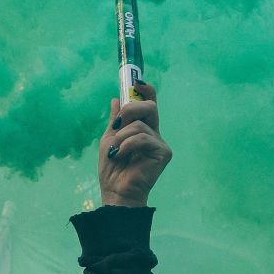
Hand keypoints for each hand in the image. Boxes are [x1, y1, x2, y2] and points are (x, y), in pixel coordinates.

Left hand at [98, 81, 170, 206]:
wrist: (116, 191)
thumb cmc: (112, 169)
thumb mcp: (109, 139)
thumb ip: (115, 121)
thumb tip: (115, 99)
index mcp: (143, 129)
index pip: (149, 105)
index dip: (146, 91)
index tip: (137, 82)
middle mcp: (155, 134)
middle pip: (149, 107)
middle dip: (130, 110)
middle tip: (116, 125)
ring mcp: (160, 144)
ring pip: (140, 125)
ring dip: (121, 137)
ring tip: (114, 152)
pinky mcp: (163, 153)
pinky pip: (143, 138)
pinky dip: (126, 145)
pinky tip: (119, 156)